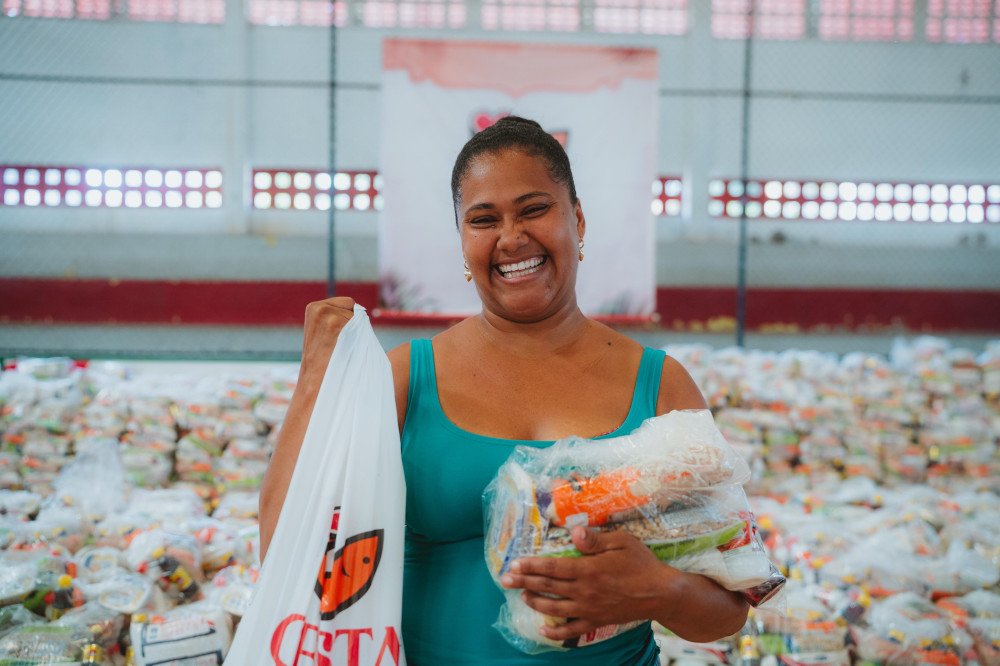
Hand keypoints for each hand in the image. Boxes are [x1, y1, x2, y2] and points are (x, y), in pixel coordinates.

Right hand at [299, 296, 355, 389]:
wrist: (316, 381)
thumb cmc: (323, 361)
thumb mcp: (323, 333)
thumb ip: (336, 318)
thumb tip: (361, 311)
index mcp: (314, 307)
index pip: (347, 303)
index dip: (349, 320)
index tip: (340, 337)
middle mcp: (319, 308)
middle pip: (354, 309)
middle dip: (353, 325)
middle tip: (340, 345)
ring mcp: (328, 315)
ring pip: (359, 318)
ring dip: (357, 332)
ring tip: (342, 348)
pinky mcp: (337, 324)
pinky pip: (361, 325)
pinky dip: (360, 336)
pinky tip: (347, 348)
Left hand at [500, 526, 681, 641]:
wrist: (662, 593)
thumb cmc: (642, 563)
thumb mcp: (621, 542)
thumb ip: (594, 539)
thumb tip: (573, 531)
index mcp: (588, 569)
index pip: (552, 567)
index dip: (530, 566)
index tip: (513, 564)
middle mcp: (584, 591)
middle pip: (547, 587)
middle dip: (523, 582)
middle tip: (504, 580)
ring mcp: (589, 608)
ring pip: (554, 607)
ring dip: (535, 602)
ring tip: (521, 596)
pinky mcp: (597, 620)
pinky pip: (572, 630)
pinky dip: (556, 632)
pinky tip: (543, 629)